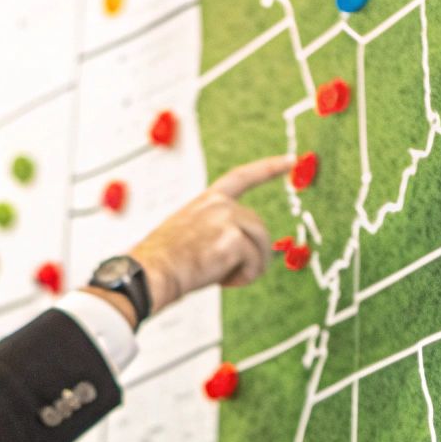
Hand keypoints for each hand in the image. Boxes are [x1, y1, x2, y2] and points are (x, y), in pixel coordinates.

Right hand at [125, 155, 295, 316]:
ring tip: (223, 277)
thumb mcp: (189, 237)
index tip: (291, 160)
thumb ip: (218, 233)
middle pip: (259, 227)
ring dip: (250, 268)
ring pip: (262, 245)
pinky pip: (256, 264)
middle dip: (253, 254)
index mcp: (206, 200)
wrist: (149, 274)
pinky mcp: (232, 238)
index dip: (268, 168)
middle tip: (227, 274)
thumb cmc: (164, 264)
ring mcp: (226, 218)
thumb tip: (251, 249)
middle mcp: (218, 204)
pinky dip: (244, 278)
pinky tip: (222, 281)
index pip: (242, 177)